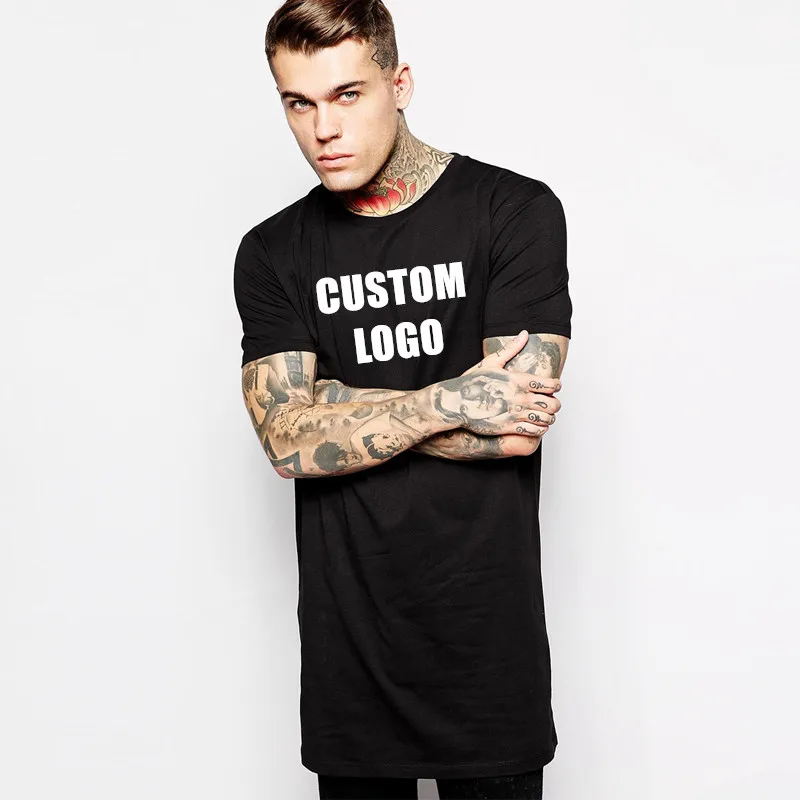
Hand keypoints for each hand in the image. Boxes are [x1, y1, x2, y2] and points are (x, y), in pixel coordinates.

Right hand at [433, 330, 561, 436]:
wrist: (455, 403)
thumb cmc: (471, 383)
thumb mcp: (491, 362)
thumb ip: (511, 349)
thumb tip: (524, 334)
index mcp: (518, 380)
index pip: (550, 384)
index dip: (556, 386)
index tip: (553, 387)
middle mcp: (520, 397)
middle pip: (552, 404)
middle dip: (555, 404)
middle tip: (551, 403)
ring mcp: (515, 414)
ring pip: (546, 419)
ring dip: (548, 418)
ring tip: (544, 416)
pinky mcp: (509, 427)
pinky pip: (534, 431)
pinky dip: (539, 429)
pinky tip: (535, 426)